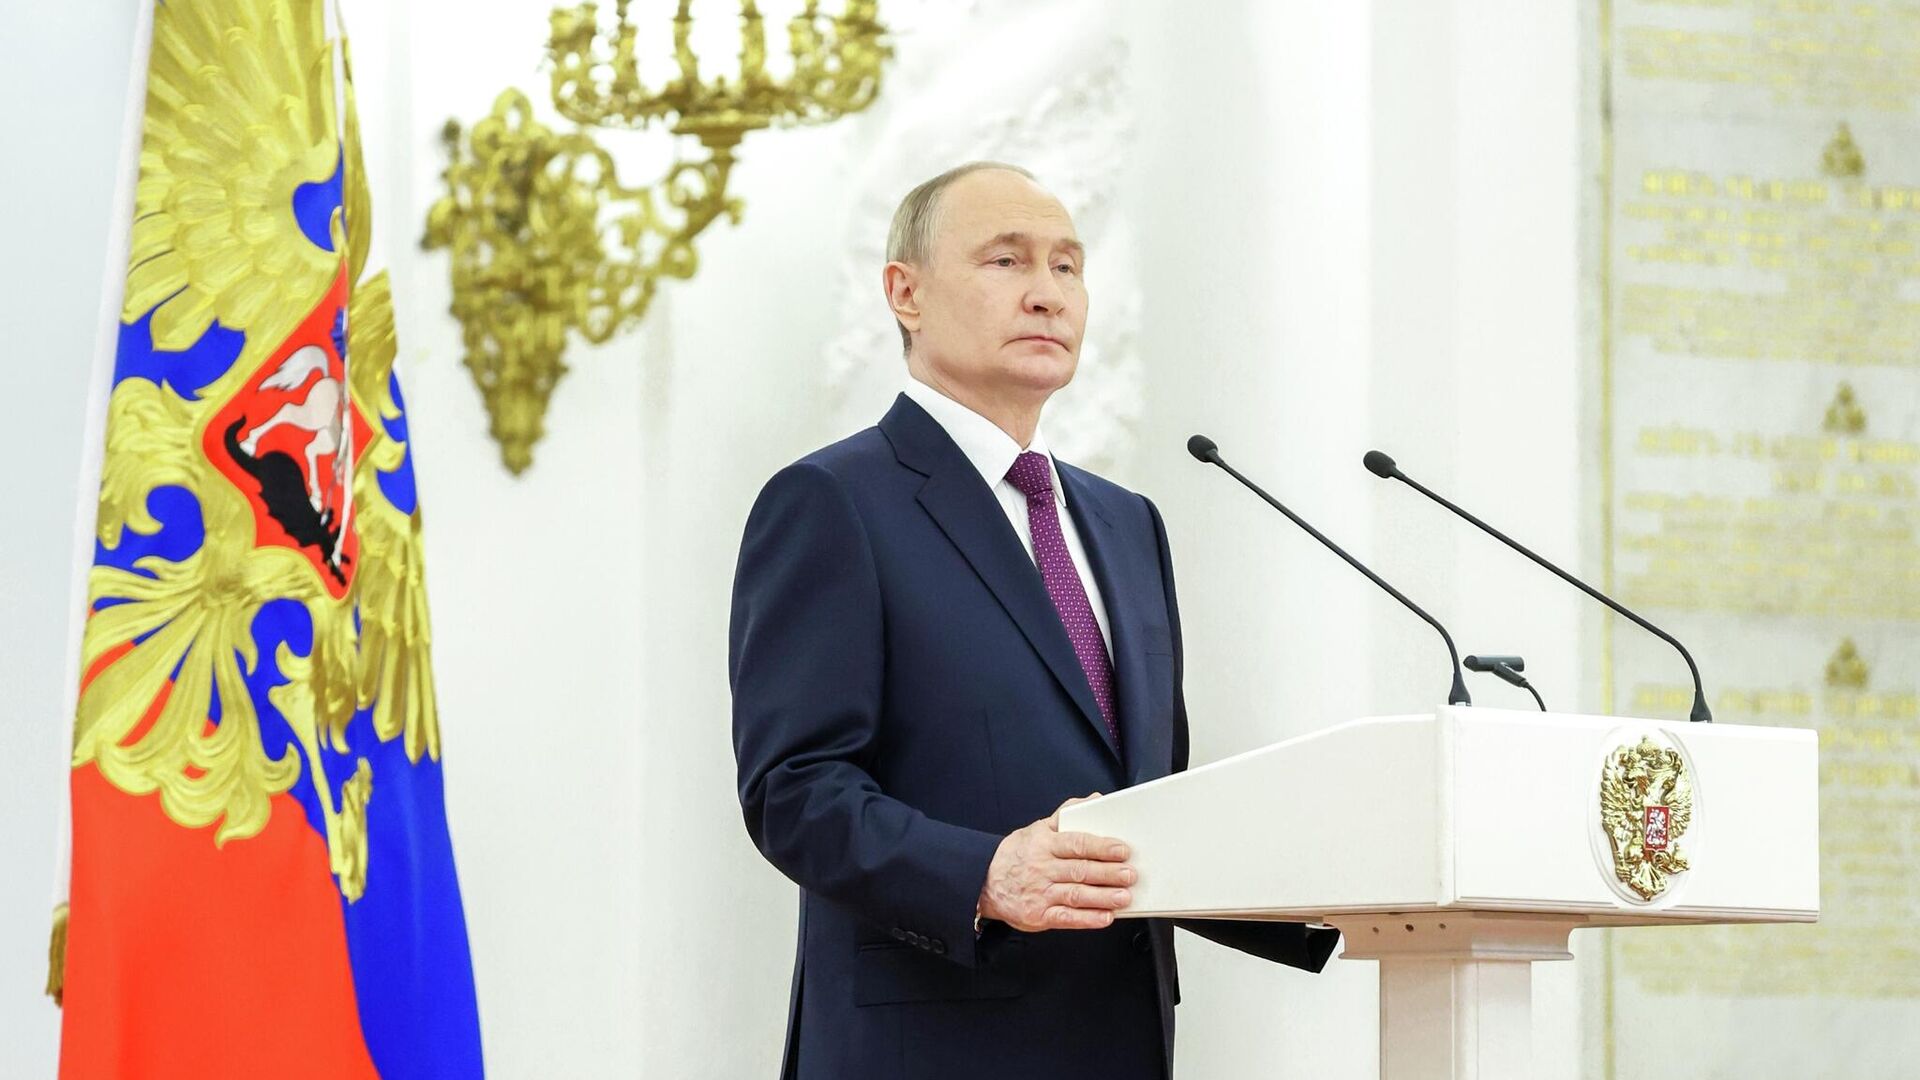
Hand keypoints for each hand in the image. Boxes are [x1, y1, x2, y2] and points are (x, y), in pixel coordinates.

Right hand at [977, 794, 1134, 931]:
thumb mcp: (1038, 828)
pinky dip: (1087, 919)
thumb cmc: (1016, 854)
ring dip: (1102, 897)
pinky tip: (1104, 917)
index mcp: (1045, 844)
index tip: (1121, 850)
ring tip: (1123, 897)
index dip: (1101, 847)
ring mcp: (1040, 893)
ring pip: (1075, 895)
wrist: (984, 881)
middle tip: (1129, 874)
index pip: (1076, 843)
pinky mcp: (1038, 915)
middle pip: (1079, 870)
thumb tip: (1094, 800)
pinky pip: (1066, 918)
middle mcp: (1042, 868)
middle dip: (1107, 873)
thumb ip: (1067, 814)